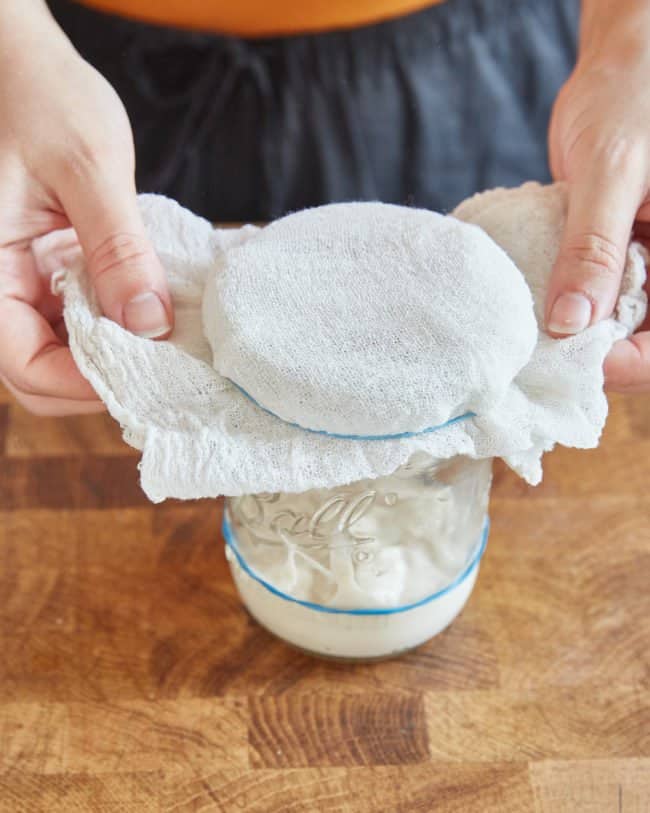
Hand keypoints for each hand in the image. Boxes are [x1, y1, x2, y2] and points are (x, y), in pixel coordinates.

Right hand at [0, 3, 172, 415]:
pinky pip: (68, 320)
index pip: (23, 364)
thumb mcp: (86, 168)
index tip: (148, 375)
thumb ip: (117, 249)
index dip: (84, 384)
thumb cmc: (39, 96)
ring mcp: (12, 282)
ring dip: (108, 353)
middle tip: (164, 367)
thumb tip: (148, 324)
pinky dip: (108, 325)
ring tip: (162, 341)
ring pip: (56, 351)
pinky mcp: (36, 273)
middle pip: (38, 371)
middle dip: (100, 378)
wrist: (21, 62)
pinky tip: (144, 313)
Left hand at [546, 3, 649, 391]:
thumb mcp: (614, 171)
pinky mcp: (609, 250)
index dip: (627, 363)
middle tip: (540, 354)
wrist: (621, 64)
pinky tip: (529, 300)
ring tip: (528, 332)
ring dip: (569, 331)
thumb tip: (570, 323)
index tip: (573, 358)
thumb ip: (594, 247)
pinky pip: (587, 290)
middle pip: (637, 340)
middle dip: (592, 354)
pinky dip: (558, 298)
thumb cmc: (634, 97)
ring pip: (608, 322)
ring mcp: (641, 261)